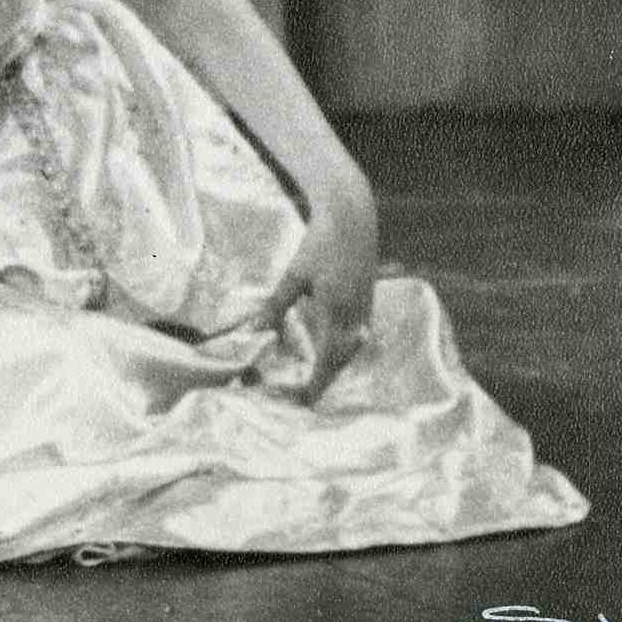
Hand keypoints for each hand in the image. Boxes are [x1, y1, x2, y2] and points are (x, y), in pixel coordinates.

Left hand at [275, 189, 378, 396]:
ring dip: (333, 367)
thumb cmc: (320, 243)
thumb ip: (276, 305)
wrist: (352, 219)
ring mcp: (365, 313)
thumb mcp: (295, 275)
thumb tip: (254, 330)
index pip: (327, 362)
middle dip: (323, 381)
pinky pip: (356, 339)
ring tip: (312, 379)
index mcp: (337, 314)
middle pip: (340, 362)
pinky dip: (341, 351)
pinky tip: (328, 351)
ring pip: (350, 352)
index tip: (301, 402)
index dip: (315, 385)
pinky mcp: (368, 305)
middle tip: (302, 395)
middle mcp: (356, 319)